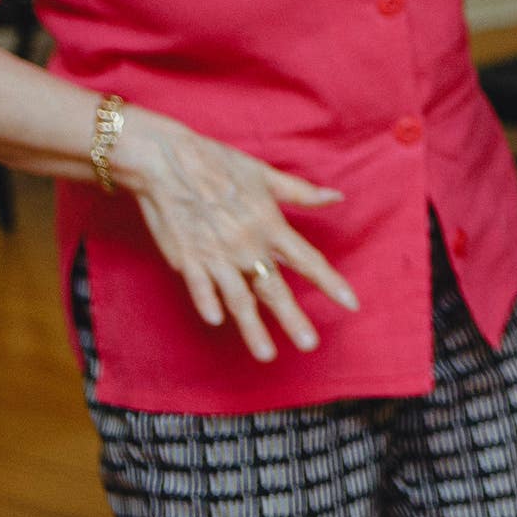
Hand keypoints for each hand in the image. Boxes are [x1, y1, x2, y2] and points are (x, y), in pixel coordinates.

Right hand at [113, 110, 360, 361]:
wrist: (166, 162)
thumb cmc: (218, 164)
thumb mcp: (264, 175)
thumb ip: (300, 192)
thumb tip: (336, 196)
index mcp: (270, 224)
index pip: (308, 260)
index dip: (331, 283)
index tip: (351, 304)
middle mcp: (246, 245)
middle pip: (275, 289)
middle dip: (293, 319)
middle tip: (309, 344)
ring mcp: (215, 255)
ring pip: (238, 299)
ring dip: (252, 328)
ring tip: (266, 354)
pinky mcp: (186, 259)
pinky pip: (200, 288)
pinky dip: (209, 304)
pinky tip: (218, 322)